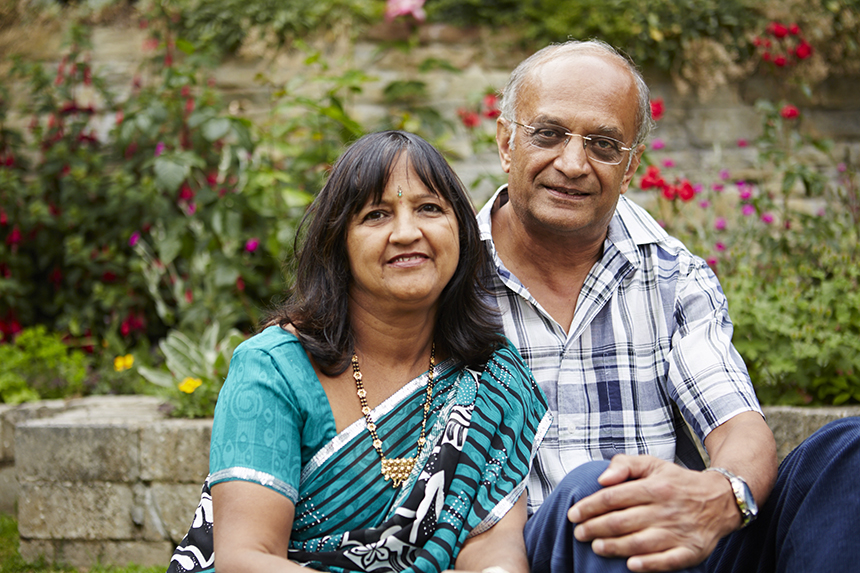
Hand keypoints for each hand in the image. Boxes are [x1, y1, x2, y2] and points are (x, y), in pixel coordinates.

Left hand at [567, 454, 738, 571]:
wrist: (720, 500)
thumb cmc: (677, 483)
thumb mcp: (652, 464)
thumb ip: (625, 465)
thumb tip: (602, 479)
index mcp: (654, 486)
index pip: (613, 497)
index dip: (589, 507)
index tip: (573, 514)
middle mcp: (665, 509)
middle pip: (622, 521)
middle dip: (595, 528)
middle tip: (578, 533)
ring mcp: (679, 531)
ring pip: (639, 542)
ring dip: (614, 547)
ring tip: (596, 547)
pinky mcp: (691, 551)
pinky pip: (667, 561)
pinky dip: (648, 564)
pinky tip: (630, 565)